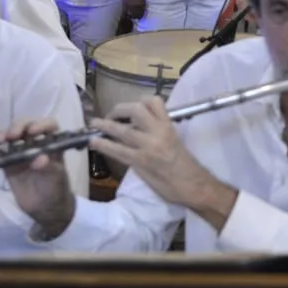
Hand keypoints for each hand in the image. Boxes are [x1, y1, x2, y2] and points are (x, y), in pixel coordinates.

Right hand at [0, 118, 76, 238]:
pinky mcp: (9, 163)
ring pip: (13, 135)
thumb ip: (49, 166)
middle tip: (14, 135)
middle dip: (20, 126)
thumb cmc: (56, 188)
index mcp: (53, 143)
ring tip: (3, 140)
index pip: (49, 125)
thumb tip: (39, 158)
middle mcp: (36, 143)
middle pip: (28, 126)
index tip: (33, 132)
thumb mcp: (57, 177)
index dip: (41, 124)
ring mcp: (21, 152)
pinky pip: (2, 151)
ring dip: (7, 133)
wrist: (45, 208)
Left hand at [91, 98, 235, 220]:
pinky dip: (103, 145)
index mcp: (169, 126)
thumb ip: (160, 132)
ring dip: (105, 125)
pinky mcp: (140, 162)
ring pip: (122, 129)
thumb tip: (143, 128)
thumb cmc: (187, 166)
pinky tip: (94, 143)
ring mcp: (148, 146)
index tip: (133, 107)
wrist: (193, 186)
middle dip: (119, 110)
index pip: (154, 102)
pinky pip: (117, 150)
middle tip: (112, 115)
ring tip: (94, 123)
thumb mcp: (176, 140)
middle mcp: (158, 132)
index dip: (141, 101)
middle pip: (135, 110)